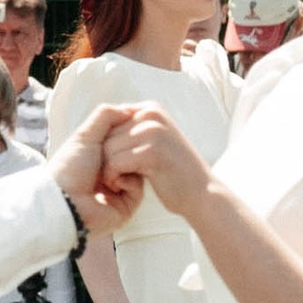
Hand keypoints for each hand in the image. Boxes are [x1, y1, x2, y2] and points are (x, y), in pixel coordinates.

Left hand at [46, 118, 144, 234]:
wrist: (67, 201)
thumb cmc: (72, 167)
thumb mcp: (87, 134)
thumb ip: (106, 115)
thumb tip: (129, 109)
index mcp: (101, 153)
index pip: (122, 133)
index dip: (119, 131)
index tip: (112, 134)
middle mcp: (112, 168)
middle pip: (131, 147)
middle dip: (115, 151)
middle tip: (100, 160)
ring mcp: (121, 185)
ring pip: (137, 164)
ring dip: (118, 167)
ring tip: (103, 178)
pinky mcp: (129, 202)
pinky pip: (139, 183)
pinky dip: (126, 182)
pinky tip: (113, 189)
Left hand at [84, 102, 210, 220]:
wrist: (202, 194)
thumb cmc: (173, 172)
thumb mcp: (154, 141)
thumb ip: (133, 128)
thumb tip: (101, 123)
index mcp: (150, 108)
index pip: (109, 121)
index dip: (108, 146)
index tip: (122, 164)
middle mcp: (151, 114)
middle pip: (106, 135)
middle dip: (108, 159)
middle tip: (122, 176)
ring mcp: (153, 131)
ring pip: (107, 149)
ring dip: (109, 171)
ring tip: (124, 180)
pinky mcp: (152, 151)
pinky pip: (115, 163)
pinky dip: (115, 178)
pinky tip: (126, 186)